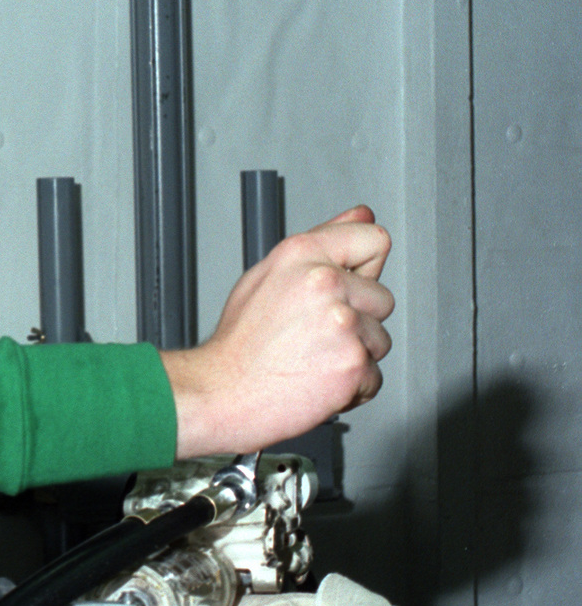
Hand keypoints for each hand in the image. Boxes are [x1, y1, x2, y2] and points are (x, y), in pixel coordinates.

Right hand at [161, 205, 393, 458]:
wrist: (222, 391)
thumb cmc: (240, 341)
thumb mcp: (268, 274)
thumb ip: (321, 242)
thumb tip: (361, 215)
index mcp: (302, 254)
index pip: (374, 239)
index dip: (364, 267)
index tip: (346, 285)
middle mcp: (325, 282)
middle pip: (383, 298)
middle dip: (358, 319)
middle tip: (315, 332)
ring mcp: (342, 322)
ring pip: (380, 340)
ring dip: (354, 354)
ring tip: (313, 356)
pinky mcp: (354, 363)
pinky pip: (374, 377)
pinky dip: (351, 387)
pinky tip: (318, 378)